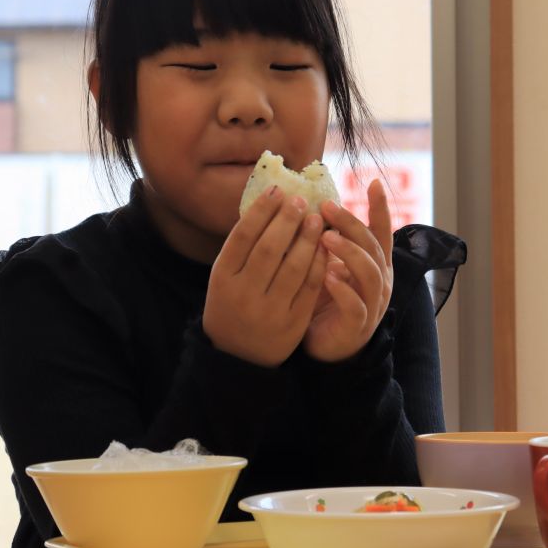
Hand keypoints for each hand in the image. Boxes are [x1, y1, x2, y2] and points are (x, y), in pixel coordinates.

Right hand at [204, 186, 327, 366]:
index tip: (277, 190)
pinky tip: (324, 246)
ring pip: (293, 267)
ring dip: (307, 238)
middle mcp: (243, 293)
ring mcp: (268, 310)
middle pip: (268, 248)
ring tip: (316, 219)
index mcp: (222, 278)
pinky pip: (310, 286)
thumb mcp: (226, 278)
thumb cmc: (233, 304)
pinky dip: (318, 263)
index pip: (242, 236)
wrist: (238, 357)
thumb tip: (268, 203)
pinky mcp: (292, 323)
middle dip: (286, 220)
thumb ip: (243, 247)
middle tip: (300, 200)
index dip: (261, 210)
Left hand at [303, 179, 393, 361]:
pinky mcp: (358, 326)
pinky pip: (356, 305)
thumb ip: (328, 241)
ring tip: (325, 237)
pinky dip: (343, 290)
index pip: (381, 231)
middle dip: (350, 224)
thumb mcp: (328, 265)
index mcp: (374, 263)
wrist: (325, 347)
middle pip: (372, 246)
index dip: (380, 207)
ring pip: (369, 272)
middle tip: (326, 206)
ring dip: (348, 252)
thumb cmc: (325, 301)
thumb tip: (311, 204)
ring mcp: (372, 304)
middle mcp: (379, 281)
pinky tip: (327, 276)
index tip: (374, 182)